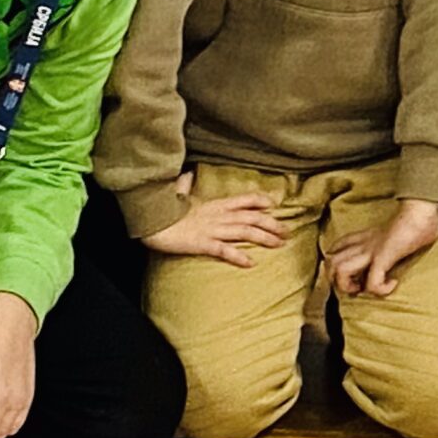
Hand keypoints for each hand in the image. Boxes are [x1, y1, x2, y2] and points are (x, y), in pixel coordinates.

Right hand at [137, 175, 285, 265]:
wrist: (149, 223)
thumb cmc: (163, 211)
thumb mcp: (177, 195)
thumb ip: (184, 185)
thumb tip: (185, 174)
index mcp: (214, 204)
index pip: (244, 199)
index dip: (261, 201)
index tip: (274, 205)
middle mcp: (217, 216)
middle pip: (251, 218)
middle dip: (272, 224)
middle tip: (288, 232)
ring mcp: (211, 230)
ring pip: (244, 232)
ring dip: (264, 238)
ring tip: (279, 244)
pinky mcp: (201, 244)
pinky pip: (224, 250)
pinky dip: (238, 256)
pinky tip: (251, 263)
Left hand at [328, 198, 437, 296]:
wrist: (423, 208)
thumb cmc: (423, 215)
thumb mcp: (410, 224)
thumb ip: (410, 230)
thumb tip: (431, 229)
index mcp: (370, 235)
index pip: (340, 245)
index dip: (338, 259)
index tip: (353, 272)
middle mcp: (366, 243)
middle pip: (331, 259)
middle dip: (336, 279)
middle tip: (354, 286)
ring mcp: (372, 250)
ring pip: (339, 271)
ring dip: (348, 287)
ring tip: (363, 289)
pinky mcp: (383, 258)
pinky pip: (372, 283)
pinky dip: (380, 290)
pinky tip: (392, 284)